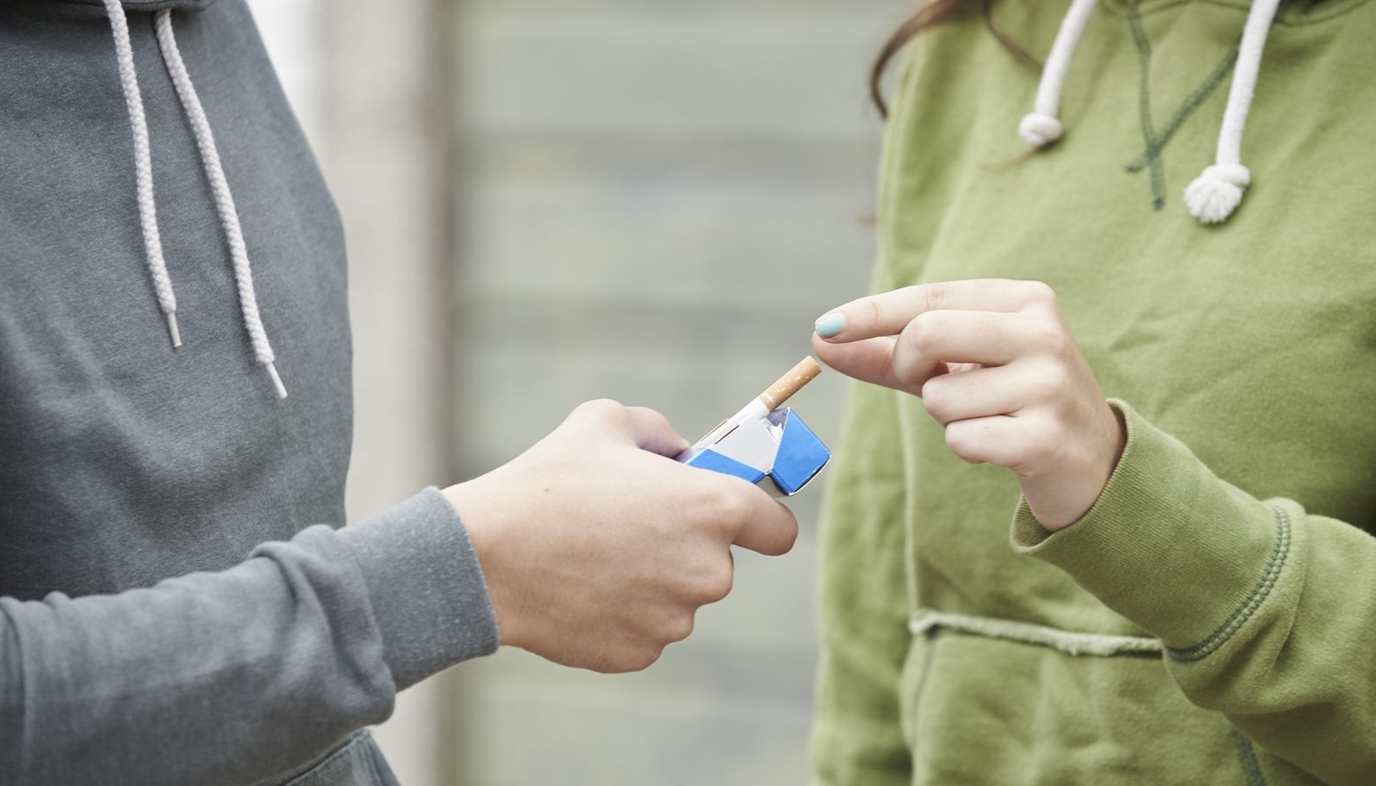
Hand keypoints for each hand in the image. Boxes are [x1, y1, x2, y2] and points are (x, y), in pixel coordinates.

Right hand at [443, 399, 797, 672]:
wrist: (486, 557)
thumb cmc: (548, 482)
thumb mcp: (607, 421)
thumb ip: (661, 433)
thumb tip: (680, 455)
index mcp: (714, 509)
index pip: (779, 529)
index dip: (760, 519)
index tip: (736, 515)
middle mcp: (708, 571)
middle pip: (719, 563)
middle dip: (686, 545)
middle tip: (632, 523)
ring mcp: (674, 620)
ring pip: (678, 597)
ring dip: (653, 579)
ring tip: (594, 553)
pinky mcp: (639, 653)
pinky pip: (645, 628)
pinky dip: (622, 611)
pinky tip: (582, 586)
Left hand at [812, 279, 1124, 530]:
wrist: (1093, 461)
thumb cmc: (1010, 401)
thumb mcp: (953, 368)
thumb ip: (887, 354)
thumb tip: (820, 340)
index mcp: (1022, 300)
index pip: (928, 297)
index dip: (870, 314)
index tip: (824, 328)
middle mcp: (1041, 331)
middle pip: (925, 334)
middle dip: (908, 367)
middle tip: (931, 383)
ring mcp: (1048, 383)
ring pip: (939, 397)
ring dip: (947, 418)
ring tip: (989, 418)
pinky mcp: (1046, 437)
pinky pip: (961, 440)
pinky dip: (967, 449)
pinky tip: (1002, 446)